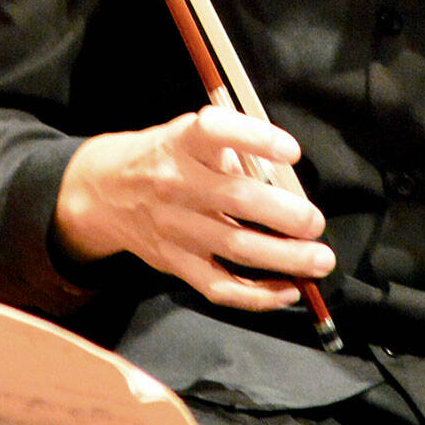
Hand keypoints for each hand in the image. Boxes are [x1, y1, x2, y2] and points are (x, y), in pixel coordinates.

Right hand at [53, 105, 335, 310]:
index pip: (217, 130)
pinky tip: (289, 290)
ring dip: (285, 258)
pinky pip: (220, 286)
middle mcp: (177, 182)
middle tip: (316, 223)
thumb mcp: (189, 135)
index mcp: (184, 141)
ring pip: (236, 247)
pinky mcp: (175, 262)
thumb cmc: (167, 156)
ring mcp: (176, 227)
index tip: (293, 152)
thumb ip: (234, 149)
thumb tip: (290, 179)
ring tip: (320, 260)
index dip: (257, 139)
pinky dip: (257, 294)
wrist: (104, 191)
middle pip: (238, 200)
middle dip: (286, 214)